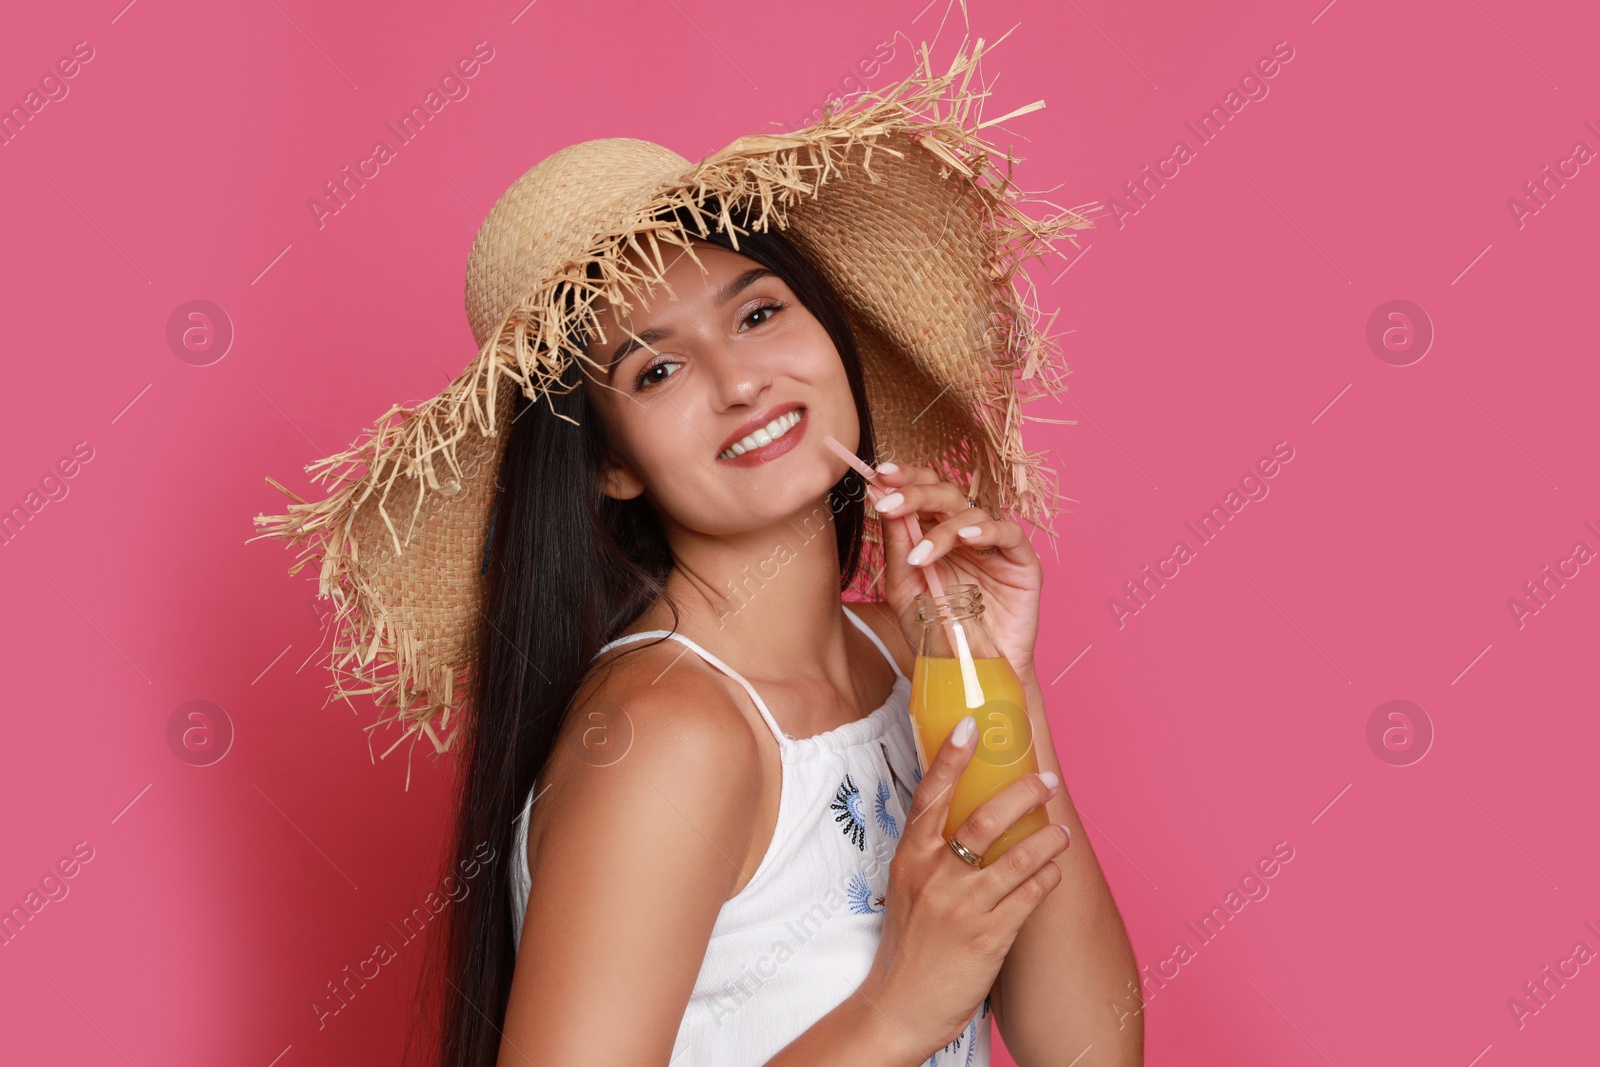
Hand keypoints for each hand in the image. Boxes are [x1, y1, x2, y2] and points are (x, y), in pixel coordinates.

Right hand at [854, 714, 1070, 1057]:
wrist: (898, 1008)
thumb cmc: (908, 945)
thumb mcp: (908, 888)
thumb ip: (930, 853)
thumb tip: (962, 815)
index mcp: (910, 858)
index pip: (929, 797)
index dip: (950, 758)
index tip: (970, 725)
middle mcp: (934, 876)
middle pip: (983, 818)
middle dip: (1022, 793)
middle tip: (1047, 780)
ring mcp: (962, 907)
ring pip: (1017, 857)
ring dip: (1048, 838)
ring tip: (1062, 830)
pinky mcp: (988, 937)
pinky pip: (1029, 896)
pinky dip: (1047, 878)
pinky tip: (1054, 872)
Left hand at [867, 462, 1043, 673]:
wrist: (970, 673)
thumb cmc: (937, 632)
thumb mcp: (905, 588)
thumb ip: (896, 545)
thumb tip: (878, 497)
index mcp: (937, 531)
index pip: (924, 489)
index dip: (905, 478)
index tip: (880, 475)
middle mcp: (966, 532)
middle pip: (946, 492)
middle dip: (915, 494)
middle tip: (889, 505)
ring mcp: (995, 545)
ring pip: (972, 512)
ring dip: (942, 529)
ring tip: (921, 556)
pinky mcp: (1022, 562)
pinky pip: (1009, 533)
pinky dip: (988, 530)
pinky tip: (967, 539)